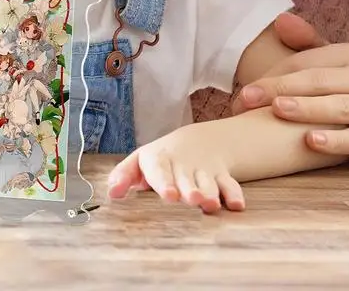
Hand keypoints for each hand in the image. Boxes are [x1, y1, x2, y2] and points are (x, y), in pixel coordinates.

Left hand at [106, 126, 243, 213]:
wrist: (196, 143)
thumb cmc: (160, 160)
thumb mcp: (140, 162)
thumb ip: (124, 176)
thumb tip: (112, 193)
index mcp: (160, 160)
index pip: (160, 170)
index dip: (164, 182)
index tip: (169, 195)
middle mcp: (183, 165)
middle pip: (187, 179)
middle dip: (190, 189)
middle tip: (192, 199)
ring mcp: (203, 170)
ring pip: (209, 182)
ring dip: (211, 192)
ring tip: (210, 204)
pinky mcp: (221, 176)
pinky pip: (230, 184)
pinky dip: (234, 194)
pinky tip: (237, 206)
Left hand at [232, 12, 348, 162]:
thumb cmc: (346, 93)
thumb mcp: (328, 66)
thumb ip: (305, 43)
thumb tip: (280, 20)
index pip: (304, 63)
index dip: (272, 76)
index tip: (244, 93)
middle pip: (317, 82)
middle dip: (279, 90)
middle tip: (247, 101)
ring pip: (338, 108)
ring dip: (306, 109)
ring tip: (278, 111)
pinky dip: (335, 141)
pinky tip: (311, 142)